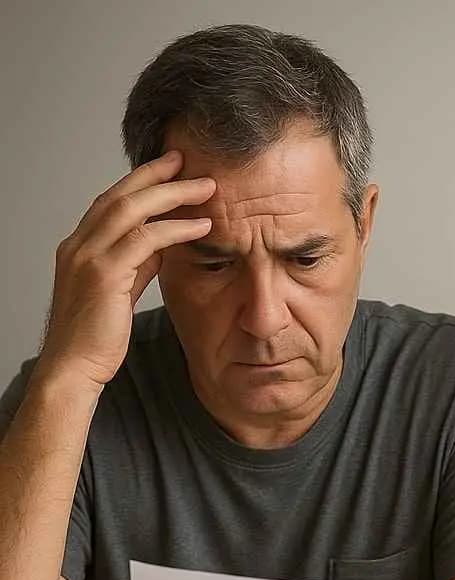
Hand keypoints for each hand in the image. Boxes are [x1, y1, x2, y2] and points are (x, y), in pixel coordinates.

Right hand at [39, 150, 214, 389]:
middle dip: (156, 174)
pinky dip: (175, 228)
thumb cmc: (98, 337)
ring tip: (204, 188)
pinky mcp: (104, 275)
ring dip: (172, 194)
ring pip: (131, 209)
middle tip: (187, 161)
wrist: (74, 367)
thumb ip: (138, 265)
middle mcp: (79, 244)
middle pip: (120, 195)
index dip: (141, 182)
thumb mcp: (121, 291)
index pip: (112, 201)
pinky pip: (144, 240)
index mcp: (80, 246)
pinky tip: (200, 225)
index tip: (170, 168)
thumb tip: (164, 246)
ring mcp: (87, 257)